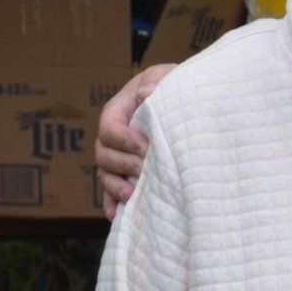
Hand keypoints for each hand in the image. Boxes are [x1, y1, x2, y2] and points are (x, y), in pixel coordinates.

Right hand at [95, 64, 176, 217]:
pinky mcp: (128, 173)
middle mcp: (114, 137)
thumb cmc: (175, 86)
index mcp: (119, 111)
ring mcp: (119, 157)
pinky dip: (112, 203)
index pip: (109, 127)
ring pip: (105, 174)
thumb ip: (156, 80)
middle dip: (122, 163)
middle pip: (103, 153)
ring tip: (132, 194)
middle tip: (144, 168)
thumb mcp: (167, 75)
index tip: (145, 146)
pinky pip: (112, 191)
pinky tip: (116, 215)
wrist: (188, 103)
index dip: (123, 139)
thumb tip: (146, 95)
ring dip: (115, 186)